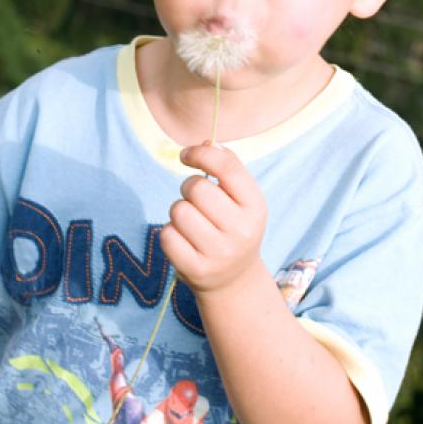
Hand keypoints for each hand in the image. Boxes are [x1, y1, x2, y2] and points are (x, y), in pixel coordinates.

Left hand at [160, 141, 267, 294]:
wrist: (234, 280)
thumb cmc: (233, 225)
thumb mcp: (241, 197)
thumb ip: (227, 166)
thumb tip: (204, 143)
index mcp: (255, 205)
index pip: (227, 166)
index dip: (201, 153)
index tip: (186, 154)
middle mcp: (241, 230)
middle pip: (196, 187)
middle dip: (188, 186)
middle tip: (194, 198)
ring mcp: (219, 253)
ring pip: (178, 211)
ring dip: (179, 210)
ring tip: (191, 221)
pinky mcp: (196, 270)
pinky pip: (166, 235)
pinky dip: (170, 232)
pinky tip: (183, 239)